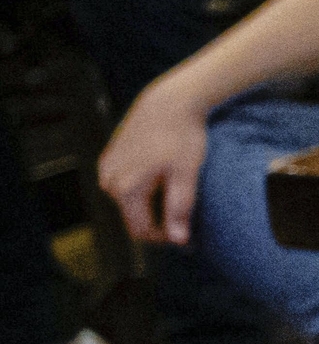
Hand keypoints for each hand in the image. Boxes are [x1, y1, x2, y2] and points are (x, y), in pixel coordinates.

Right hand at [97, 82, 211, 244]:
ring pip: (128, 201)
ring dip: (149, 205)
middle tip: (186, 215)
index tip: (187, 235)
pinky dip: (141, 188)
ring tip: (175, 192)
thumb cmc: (181, 136)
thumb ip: (179, 209)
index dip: (164, 238)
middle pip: (133, 217)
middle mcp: (109, 181)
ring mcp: (106, 169)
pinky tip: (161, 177)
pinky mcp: (109, 159)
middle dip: (157, 221)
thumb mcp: (186, 174)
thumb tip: (177, 240)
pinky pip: (124, 184)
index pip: (140, 231)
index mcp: (126, 189)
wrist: (168, 102)